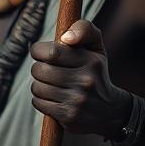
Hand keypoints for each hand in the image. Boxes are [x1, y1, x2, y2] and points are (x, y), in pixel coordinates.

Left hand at [30, 19, 131, 137]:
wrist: (109, 110)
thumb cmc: (94, 72)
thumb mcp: (95, 48)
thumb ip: (84, 29)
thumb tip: (66, 37)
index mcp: (90, 60)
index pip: (51, 52)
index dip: (38, 51)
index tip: (42, 53)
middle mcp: (85, 80)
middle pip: (39, 70)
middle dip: (38, 69)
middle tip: (48, 71)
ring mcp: (77, 99)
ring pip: (37, 87)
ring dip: (39, 86)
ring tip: (52, 86)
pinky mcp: (68, 115)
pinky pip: (38, 102)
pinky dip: (40, 100)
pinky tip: (53, 99)